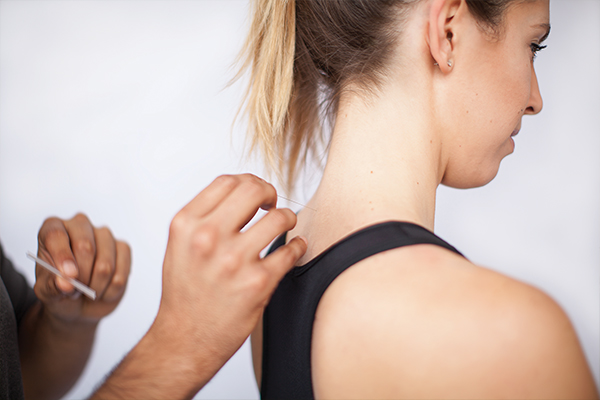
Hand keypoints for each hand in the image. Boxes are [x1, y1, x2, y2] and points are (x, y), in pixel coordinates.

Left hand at [34, 213, 130, 323]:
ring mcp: (104, 235)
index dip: (63, 256)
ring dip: (96, 286)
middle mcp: (80, 225)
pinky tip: (103, 289)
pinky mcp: (123, 248)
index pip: (56, 235)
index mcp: (53, 228)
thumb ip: (53, 286)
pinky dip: (111, 290)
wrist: (78, 300)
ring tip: (88, 291)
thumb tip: (66, 284)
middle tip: (75, 291)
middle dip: (81, 276)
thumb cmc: (58, 288)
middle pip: (85, 247)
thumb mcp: (47, 290)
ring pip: (105, 264)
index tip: (69, 276)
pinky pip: (121, 273)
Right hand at [150, 174, 305, 374]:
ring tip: (285, 226)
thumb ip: (206, 216)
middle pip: (254, 190)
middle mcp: (207, 238)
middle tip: (273, 205)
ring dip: (288, 218)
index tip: (257, 194)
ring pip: (280, 218)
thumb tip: (244, 191)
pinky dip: (297, 246)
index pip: (227, 181)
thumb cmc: (185, 292)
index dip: (249, 181)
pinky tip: (294, 248)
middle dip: (270, 192)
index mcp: (186, 224)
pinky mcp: (258, 283)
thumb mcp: (180, 245)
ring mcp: (233, 261)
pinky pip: (291, 251)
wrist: (184, 340)